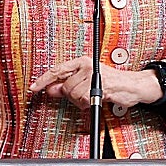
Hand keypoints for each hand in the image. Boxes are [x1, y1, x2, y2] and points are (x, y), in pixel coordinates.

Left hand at [29, 56, 163, 109]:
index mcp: (81, 62)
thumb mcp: (86, 82)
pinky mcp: (100, 84)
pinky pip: (84, 98)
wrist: (132, 86)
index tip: (33, 88)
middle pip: (66, 87)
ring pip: (74, 94)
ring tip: (92, 97)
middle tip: (84, 96)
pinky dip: (88, 103)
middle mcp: (86, 66)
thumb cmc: (111, 83)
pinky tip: (96, 98)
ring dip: (81, 101)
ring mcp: (93, 74)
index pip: (57, 70)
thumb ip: (68, 85)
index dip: (43, 80)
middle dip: (72, 96)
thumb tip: (51, 89)